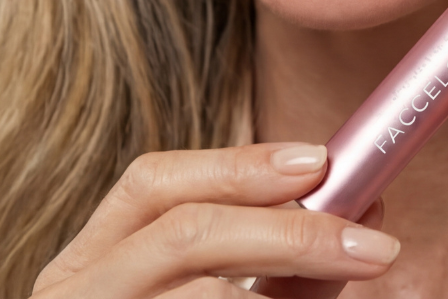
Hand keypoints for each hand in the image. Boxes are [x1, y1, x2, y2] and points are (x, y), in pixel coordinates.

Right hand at [31, 143, 396, 297]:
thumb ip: (280, 267)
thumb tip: (363, 219)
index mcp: (92, 260)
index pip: (154, 181)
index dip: (238, 164)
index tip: (318, 161)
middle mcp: (75, 293)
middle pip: (186, 232)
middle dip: (291, 231)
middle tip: (372, 244)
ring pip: (203, 296)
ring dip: (287, 286)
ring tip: (351, 278)